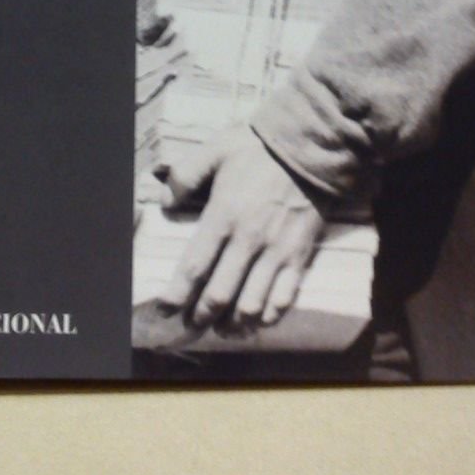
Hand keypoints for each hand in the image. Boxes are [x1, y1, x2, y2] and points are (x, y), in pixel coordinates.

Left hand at [157, 125, 325, 330]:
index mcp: (223, 216)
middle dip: (201, 316)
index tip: (165, 309)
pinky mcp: (300, 256)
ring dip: (233, 324)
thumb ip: (185, 175)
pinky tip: (257, 319)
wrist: (310, 145)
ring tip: (222, 328)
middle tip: (191, 324)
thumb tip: (164, 201)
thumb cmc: (258, 147)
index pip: (194, 267)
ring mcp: (276, 252)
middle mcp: (247, 241)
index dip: (177, 294)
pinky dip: (268, 316)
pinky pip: (284, 298)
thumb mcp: (214, 150)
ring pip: (250, 304)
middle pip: (219, 295)